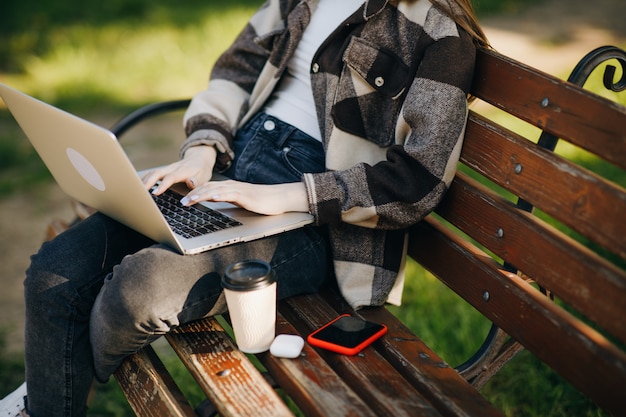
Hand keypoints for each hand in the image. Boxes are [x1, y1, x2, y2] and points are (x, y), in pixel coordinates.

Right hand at [142, 146, 216, 194]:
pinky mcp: (163, 170)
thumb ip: (197, 181)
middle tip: (140, 191)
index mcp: (182, 171)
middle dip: (147, 182)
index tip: (155, 193)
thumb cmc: (201, 170)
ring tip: (134, 190)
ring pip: (152, 173)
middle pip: (157, 173)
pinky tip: (137, 186)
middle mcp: (172, 168)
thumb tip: (190, 183)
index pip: (170, 177)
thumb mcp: (204, 176)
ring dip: (143, 180)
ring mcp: (166, 169)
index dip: (162, 185)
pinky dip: (143, 179)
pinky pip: (151, 173)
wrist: (199, 158)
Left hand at [180, 180, 308, 214]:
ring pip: (216, 190)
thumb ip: (226, 198)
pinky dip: (219, 195)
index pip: (207, 187)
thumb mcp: (240, 200)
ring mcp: (238, 190)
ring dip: (201, 195)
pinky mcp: (246, 195)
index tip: (182, 199)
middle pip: (208, 187)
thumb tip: (212, 200)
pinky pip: (230, 194)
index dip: (194, 192)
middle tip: (180, 202)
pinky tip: (212, 197)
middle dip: (193, 194)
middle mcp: (231, 186)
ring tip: (190, 201)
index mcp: (229, 187)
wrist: (279, 197)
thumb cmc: (261, 201)